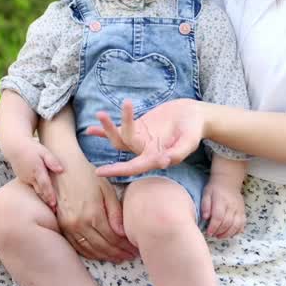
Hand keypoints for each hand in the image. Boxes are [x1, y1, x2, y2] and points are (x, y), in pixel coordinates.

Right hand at [1, 137, 63, 208]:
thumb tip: (61, 170)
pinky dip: (39, 193)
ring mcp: (26, 179)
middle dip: (47, 201)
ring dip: (43, 199)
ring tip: (52, 209)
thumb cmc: (32, 148)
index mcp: (36, 170)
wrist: (14, 147)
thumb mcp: (43, 151)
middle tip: (55, 212)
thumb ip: (52, 160)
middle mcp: (30, 177)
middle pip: (40, 191)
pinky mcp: (23, 180)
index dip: (49, 195)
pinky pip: (32, 188)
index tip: (54, 205)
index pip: (44, 184)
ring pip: (36, 191)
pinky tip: (45, 199)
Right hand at [52, 159, 136, 262]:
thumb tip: (122, 233)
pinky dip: (90, 253)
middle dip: (118, 254)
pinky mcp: (61, 226)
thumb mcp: (106, 189)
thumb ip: (115, 212)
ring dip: (105, 256)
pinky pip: (77, 246)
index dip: (124, 246)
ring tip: (118, 258)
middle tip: (129, 256)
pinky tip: (99, 254)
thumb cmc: (87, 175)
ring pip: (89, 250)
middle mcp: (79, 223)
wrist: (63, 167)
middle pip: (102, 247)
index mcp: (93, 214)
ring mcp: (68, 226)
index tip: (134, 250)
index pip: (113, 238)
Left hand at [87, 99, 205, 177]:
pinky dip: (107, 129)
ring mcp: (141, 139)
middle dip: (111, 132)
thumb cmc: (194, 129)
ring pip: (119, 137)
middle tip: (102, 116)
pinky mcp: (139, 127)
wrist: (194, 115)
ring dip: (108, 127)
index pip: (134, 166)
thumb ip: (178, 152)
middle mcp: (145, 151)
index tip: (100, 172)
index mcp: (156, 157)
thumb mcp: (189, 141)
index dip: (117, 170)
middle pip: (123, 146)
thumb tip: (164, 162)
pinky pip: (120, 128)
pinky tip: (91, 129)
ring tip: (101, 113)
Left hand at [201, 179, 245, 238]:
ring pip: (236, 225)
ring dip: (228, 234)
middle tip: (213, 235)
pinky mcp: (243, 212)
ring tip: (219, 236)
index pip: (218, 217)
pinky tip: (229, 233)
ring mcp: (239, 209)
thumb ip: (205, 205)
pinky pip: (242, 224)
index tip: (208, 232)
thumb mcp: (206, 193)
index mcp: (221, 201)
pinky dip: (236, 231)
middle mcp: (232, 206)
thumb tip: (205, 218)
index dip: (213, 227)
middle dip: (219, 232)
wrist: (228, 181)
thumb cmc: (214, 189)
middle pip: (227, 223)